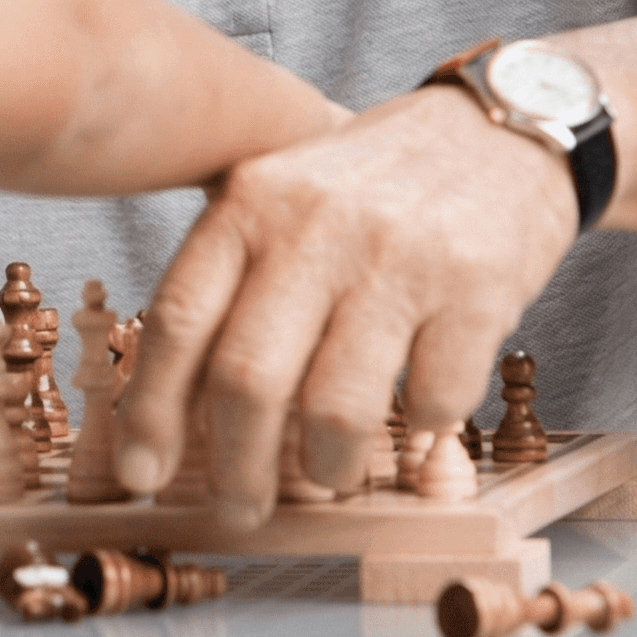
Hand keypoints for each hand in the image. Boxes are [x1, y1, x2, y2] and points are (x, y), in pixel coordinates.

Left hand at [112, 82, 578, 508]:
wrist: (496, 129)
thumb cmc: (372, 181)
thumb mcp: (282, 196)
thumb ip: (232, 279)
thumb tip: (176, 405)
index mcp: (251, 200)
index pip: (180, 318)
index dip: (150, 409)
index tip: (140, 474)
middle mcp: (314, 225)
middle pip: (246, 378)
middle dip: (236, 467)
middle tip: (241, 507)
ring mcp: (397, 257)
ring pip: (334, 409)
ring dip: (326, 465)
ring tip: (328, 468)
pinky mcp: (476, 289)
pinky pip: (430, 403)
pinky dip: (418, 433)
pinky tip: (414, 421)